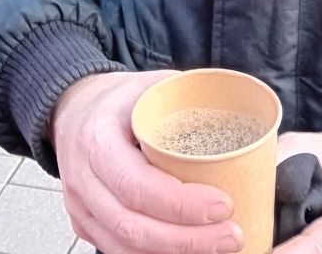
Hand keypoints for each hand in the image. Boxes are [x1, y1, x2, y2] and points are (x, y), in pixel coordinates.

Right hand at [51, 70, 243, 253]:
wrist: (74, 106)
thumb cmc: (119, 98)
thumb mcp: (152, 85)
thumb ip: (191, 100)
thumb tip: (247, 111)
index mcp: (98, 138)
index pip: (137, 184)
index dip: (181, 204)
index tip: (224, 205)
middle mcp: (82, 177)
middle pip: (132, 226)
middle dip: (187, 240)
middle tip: (231, 235)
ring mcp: (79, 205)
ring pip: (123, 247)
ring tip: (218, 246)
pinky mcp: (84, 223)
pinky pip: (118, 251)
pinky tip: (187, 251)